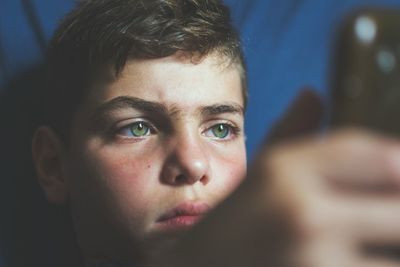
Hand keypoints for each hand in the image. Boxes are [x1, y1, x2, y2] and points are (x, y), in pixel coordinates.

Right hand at [147, 90, 399, 266]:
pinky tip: (343, 257)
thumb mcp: (258, 172)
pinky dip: (368, 264)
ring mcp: (312, 261)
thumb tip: (312, 94)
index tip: (392, 179)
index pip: (381, 158)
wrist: (197, 266)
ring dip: (384, 250)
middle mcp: (302, 214)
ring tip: (361, 241)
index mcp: (285, 172)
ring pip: (392, 255)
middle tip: (381, 214)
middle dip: (393, 211)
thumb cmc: (234, 223)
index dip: (396, 167)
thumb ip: (291, 129)